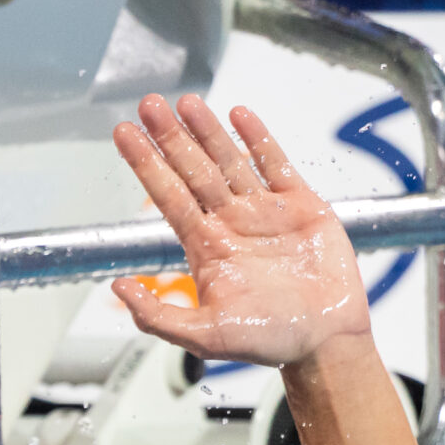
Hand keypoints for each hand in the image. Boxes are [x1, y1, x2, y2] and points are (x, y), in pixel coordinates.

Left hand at [109, 95, 368, 369]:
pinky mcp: (301, 206)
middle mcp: (231, 224)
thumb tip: (118, 288)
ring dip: (208, 131)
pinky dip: (259, 140)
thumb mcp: (205, 337)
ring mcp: (265, 212)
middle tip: (149, 104)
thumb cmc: (269, 342)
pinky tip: (240, 116)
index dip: (146, 164)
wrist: (325, 341)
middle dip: (170, 137)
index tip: (125, 133)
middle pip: (194, 170)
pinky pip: (276, 164)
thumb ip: (158, 316)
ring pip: (230, 161)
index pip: (168, 196)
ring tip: (187, 102)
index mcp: (207, 248)